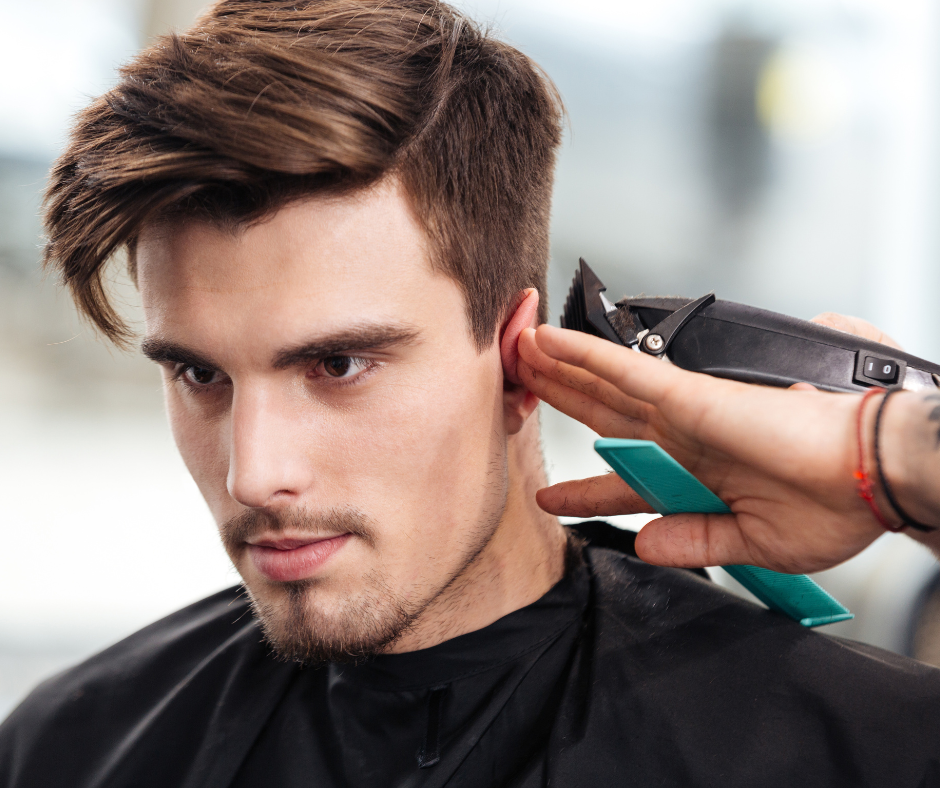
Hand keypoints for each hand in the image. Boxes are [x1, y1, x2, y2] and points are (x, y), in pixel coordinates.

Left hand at [517, 324, 887, 572]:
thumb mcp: (752, 540)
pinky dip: (587, 354)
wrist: (873, 478)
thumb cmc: (834, 508)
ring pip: (605, 384)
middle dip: (559, 402)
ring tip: (519, 353)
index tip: (548, 498)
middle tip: (518, 388)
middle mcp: (683, 438)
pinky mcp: (690, 394)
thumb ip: (694, 539)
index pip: (624, 482)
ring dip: (560, 369)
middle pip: (604, 417)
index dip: (583, 489)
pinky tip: (551, 343)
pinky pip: (627, 370)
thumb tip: (645, 546)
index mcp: (697, 475)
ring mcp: (683, 413)